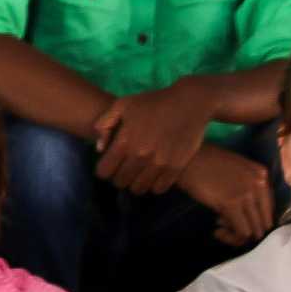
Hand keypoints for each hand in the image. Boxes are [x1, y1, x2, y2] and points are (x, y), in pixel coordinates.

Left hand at [92, 82, 215, 193]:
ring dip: (136, 183)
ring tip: (139, 173)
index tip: (110, 164)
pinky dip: (154, 185)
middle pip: (120, 183)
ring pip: (139, 189)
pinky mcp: (176, 167)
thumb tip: (100, 148)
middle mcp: (140, 155)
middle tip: (125, 169)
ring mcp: (159, 163)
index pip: (104, 172)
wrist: (190, 102)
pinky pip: (159, 189)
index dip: (104, 169)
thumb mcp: (123, 104)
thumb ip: (104, 124)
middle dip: (119, 177)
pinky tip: (154, 175)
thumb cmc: (154, 102)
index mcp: (125, 141)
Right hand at [179, 143, 277, 247]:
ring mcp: (247, 194)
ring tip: (220, 229)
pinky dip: (230, 237)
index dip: (253, 219)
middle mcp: (259, 184)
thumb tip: (242, 211)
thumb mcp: (233, 170)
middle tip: (227, 227)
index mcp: (261, 175)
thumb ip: (244, 187)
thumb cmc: (204, 162)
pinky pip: (241, 231)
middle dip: (247, 229)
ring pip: (254, 229)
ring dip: (237, 235)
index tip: (236, 220)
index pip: (268, 208)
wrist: (187, 156)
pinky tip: (217, 231)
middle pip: (263, 221)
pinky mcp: (232, 203)